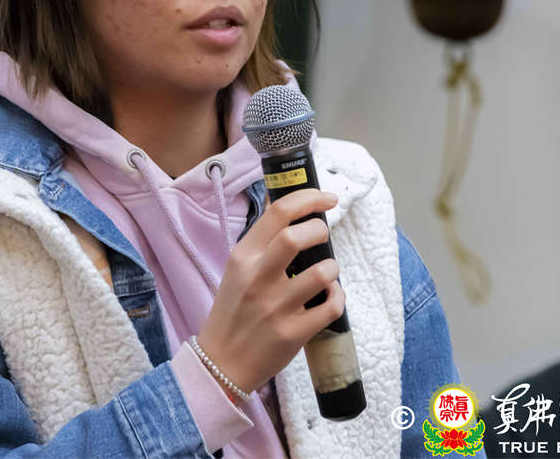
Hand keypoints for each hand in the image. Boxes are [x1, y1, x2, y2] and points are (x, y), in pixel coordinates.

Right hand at [196, 189, 344, 394]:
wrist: (221, 361)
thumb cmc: (233, 310)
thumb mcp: (237, 269)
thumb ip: (261, 241)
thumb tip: (285, 205)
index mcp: (243, 257)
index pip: (278, 213)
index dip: (309, 198)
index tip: (327, 199)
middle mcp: (257, 278)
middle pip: (296, 237)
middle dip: (320, 231)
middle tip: (322, 238)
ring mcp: (276, 307)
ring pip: (322, 272)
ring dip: (333, 268)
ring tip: (326, 274)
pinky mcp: (293, 333)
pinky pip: (331, 307)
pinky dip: (337, 297)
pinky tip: (329, 297)